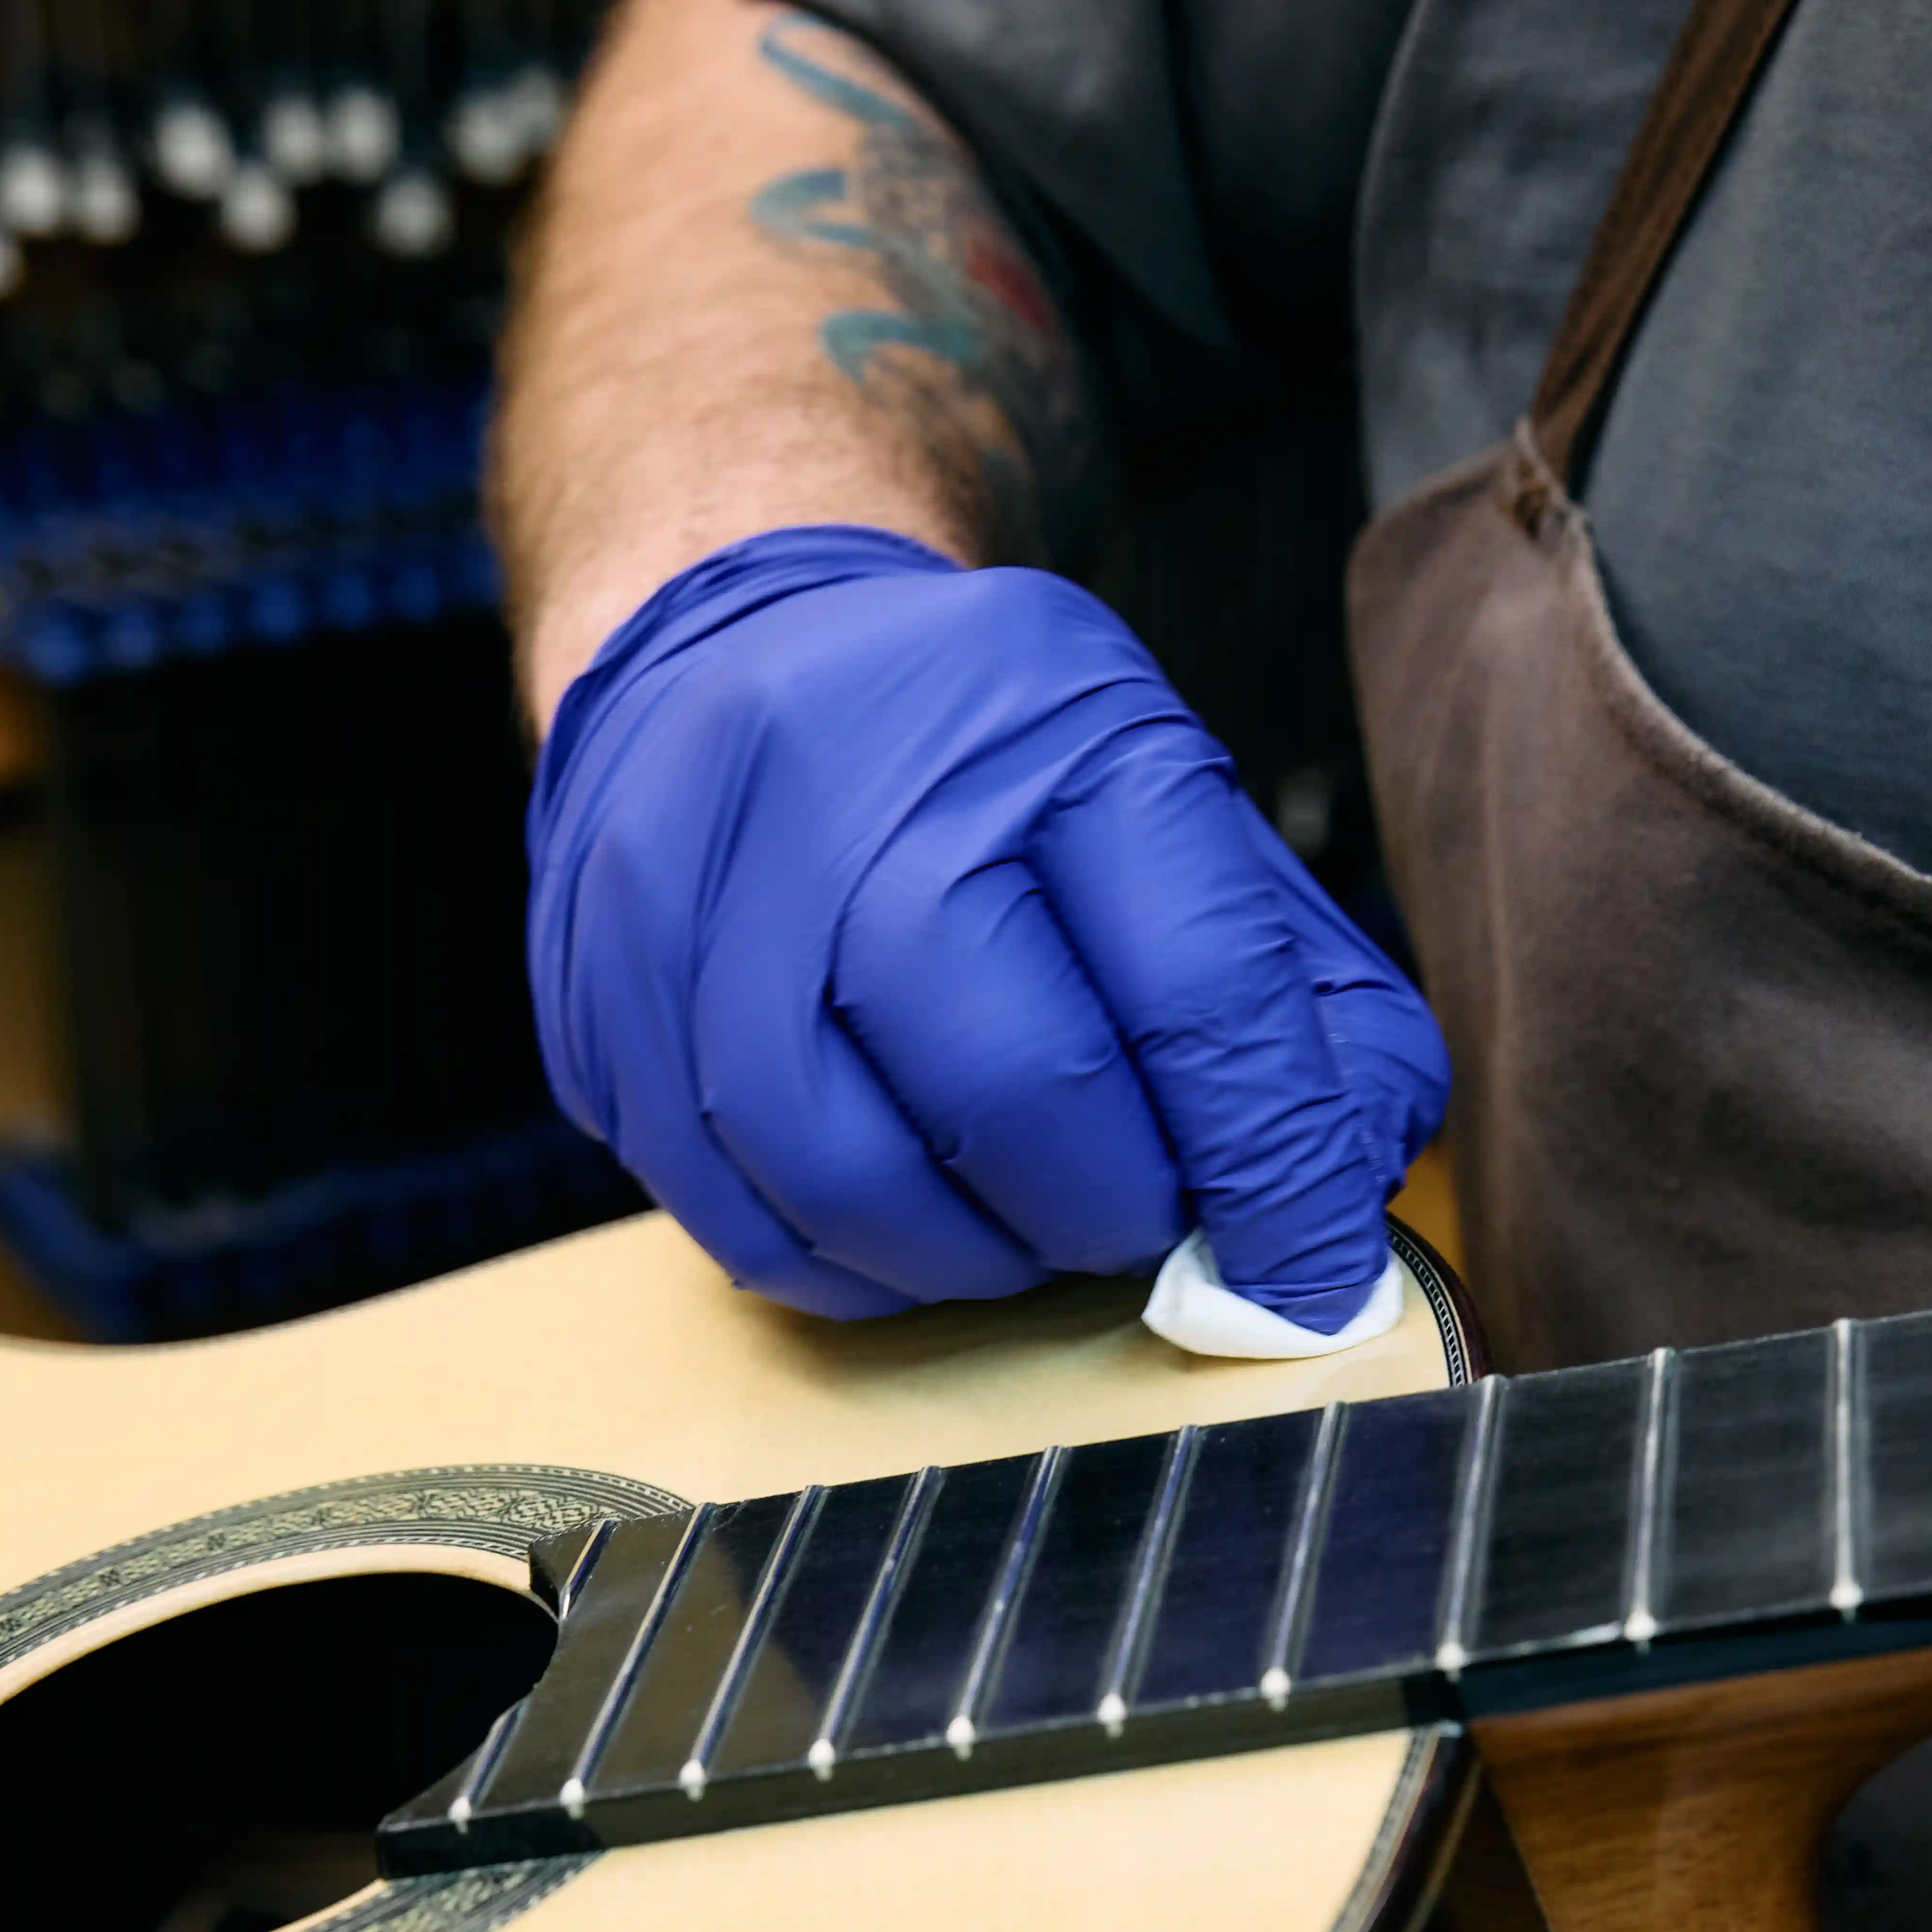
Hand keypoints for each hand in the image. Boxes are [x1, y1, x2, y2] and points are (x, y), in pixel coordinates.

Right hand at [527, 526, 1449, 1324]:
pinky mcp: (600, 989)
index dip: (1272, 1173)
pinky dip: (849, 1267)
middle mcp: (853, 779)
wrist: (740, 648)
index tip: (1307, 1283)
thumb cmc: (990, 775)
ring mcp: (698, 886)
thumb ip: (1294, 1008)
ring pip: (854, 1178)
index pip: (1197, 990)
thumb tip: (1331, 1217)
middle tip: (1131, 1223)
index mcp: (1048, 719)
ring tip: (1017, 1228)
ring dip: (969, 1261)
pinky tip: (902, 1229)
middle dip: (1103, 1210)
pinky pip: (740, 1218)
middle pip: (1013, 1092)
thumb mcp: (1175, 821)